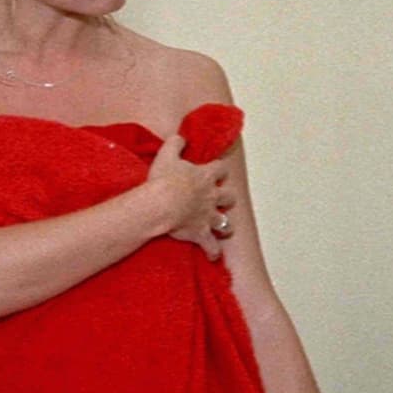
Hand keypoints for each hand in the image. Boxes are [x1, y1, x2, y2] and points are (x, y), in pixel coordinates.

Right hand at [147, 134, 234, 259]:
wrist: (162, 203)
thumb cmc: (164, 179)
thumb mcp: (167, 154)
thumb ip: (175, 143)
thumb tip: (180, 137)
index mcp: (205, 176)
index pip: (221, 169)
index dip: (219, 169)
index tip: (216, 170)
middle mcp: (212, 196)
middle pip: (229, 196)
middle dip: (227, 197)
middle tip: (221, 198)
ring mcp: (208, 216)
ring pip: (225, 222)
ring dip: (224, 225)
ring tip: (222, 227)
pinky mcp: (201, 233)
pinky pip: (211, 246)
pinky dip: (213, 251)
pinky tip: (213, 255)